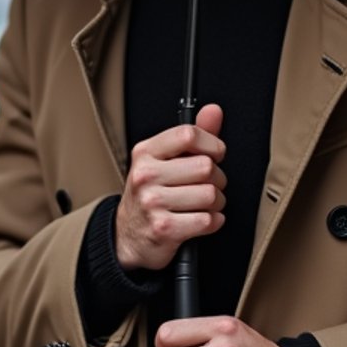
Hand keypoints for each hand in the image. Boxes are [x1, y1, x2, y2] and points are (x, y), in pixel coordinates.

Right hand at [115, 103, 225, 272]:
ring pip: (211, 195)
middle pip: (206, 167)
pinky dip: (213, 221)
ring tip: (203, 204)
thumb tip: (214, 110)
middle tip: (207, 184)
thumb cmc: (151, 194)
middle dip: (217, 179)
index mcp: (146, 152)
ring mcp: (153, 203)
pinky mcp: (164, 228)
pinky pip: (208, 220)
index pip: (188, 135)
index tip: (215, 154)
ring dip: (217, 203)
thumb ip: (192, 136)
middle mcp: (146, 175)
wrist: (129, 236)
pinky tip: (201, 219)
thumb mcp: (164, 161)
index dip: (212, 145)